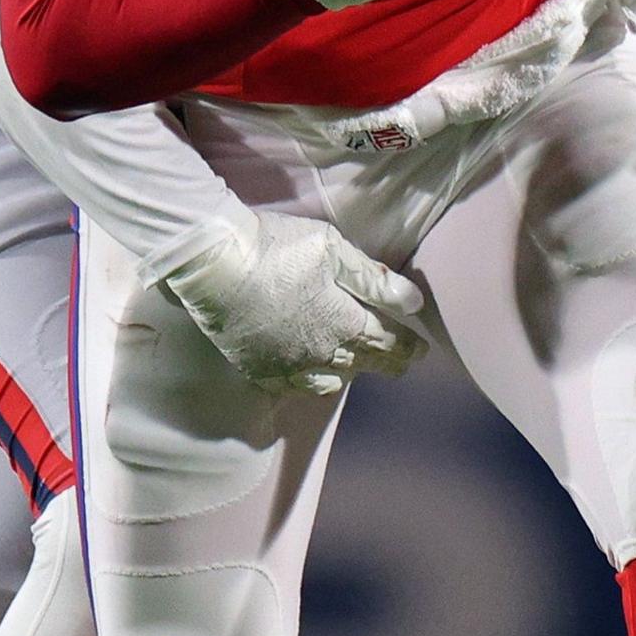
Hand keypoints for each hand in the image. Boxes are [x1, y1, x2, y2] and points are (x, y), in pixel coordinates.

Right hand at [151, 210, 430, 396]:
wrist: (212, 264)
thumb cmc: (276, 247)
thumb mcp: (332, 249)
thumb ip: (373, 279)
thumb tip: (414, 303)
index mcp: (345, 323)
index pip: (388, 341)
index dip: (408, 346)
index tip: (422, 349)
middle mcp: (321, 354)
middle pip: (363, 364)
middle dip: (386, 362)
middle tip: (401, 364)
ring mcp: (288, 366)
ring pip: (330, 380)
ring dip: (349, 374)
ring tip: (356, 367)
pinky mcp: (258, 369)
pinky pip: (293, 387)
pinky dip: (310, 383)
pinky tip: (311, 377)